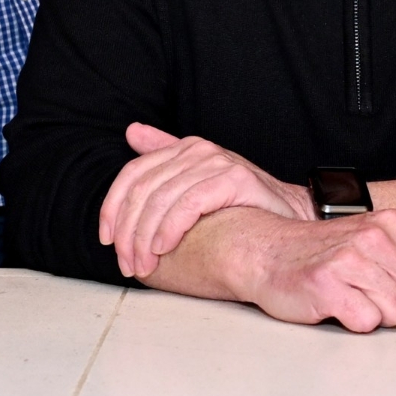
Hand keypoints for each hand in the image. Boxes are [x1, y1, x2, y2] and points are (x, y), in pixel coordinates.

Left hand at [99, 123, 308, 279]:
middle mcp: (197, 150)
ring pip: (162, 200)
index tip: (107, 239)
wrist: (287, 214)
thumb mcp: (197, 180)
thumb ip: (164, 154)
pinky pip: (190, 204)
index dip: (113, 207)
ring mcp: (217, 161)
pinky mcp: (235, 178)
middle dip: (129, 231)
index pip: (132, 174)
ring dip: (146, 238)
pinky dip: (171, 228)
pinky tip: (164, 247)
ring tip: (144, 264)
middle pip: (144, 190)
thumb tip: (132, 132)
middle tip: (126, 263)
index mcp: (182, 149)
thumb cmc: (239, 204)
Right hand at [202, 207, 395, 332]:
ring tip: (353, 299)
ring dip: (376, 317)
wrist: (265, 251)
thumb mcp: (384, 252)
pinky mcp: (326, 286)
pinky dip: (352, 323)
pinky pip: (365, 323)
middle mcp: (373, 237)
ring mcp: (349, 260)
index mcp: (393, 224)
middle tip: (372, 299)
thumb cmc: (327, 256)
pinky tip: (336, 305)